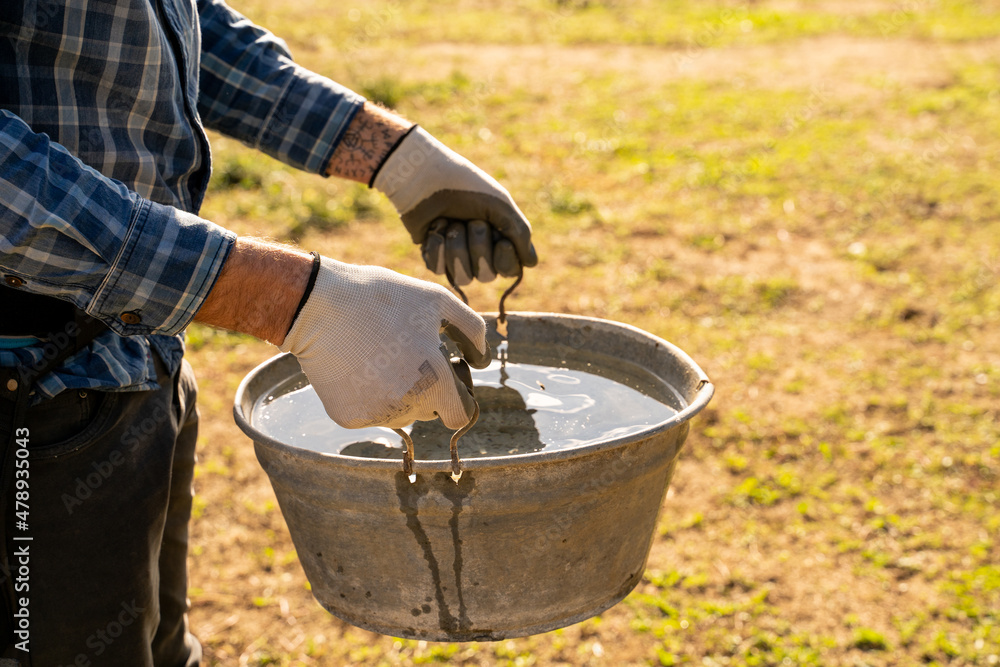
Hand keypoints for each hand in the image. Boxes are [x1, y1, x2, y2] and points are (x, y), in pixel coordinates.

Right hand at [278, 256, 489, 428]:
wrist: (317, 305)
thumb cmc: (382, 298)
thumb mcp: (436, 300)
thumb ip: (471, 329)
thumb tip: (483, 360)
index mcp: (435, 380)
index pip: (459, 415)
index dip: (456, 397)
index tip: (445, 379)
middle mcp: (409, 404)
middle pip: (428, 413)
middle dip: (425, 391)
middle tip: (404, 356)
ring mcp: (376, 414)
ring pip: (400, 415)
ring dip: (397, 395)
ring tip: (378, 357)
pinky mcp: (348, 417)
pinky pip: (369, 415)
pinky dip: (366, 397)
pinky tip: (356, 367)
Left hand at [372, 127, 537, 285]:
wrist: (427, 178)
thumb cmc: (468, 188)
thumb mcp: (502, 207)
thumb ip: (521, 236)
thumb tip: (531, 263)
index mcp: (500, 238)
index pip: (510, 270)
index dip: (505, 259)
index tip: (501, 241)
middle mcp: (479, 250)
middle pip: (486, 275)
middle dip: (478, 246)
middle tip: (471, 221)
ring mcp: (455, 255)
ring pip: (463, 277)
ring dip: (457, 246)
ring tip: (450, 222)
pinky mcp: (433, 255)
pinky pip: (439, 270)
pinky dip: (437, 246)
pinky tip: (434, 227)